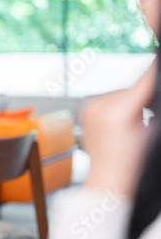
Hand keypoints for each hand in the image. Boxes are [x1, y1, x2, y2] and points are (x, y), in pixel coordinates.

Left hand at [82, 61, 156, 195]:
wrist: (108, 177)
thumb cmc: (133, 161)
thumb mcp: (150, 130)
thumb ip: (151, 104)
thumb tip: (153, 86)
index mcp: (116, 112)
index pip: (143, 83)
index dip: (154, 74)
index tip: (158, 61)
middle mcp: (98, 106)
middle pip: (131, 89)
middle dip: (142, 99)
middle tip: (143, 119)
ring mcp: (89, 107)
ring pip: (120, 93)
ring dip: (129, 102)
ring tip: (130, 125)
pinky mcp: (86, 110)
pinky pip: (108, 99)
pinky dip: (117, 106)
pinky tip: (119, 123)